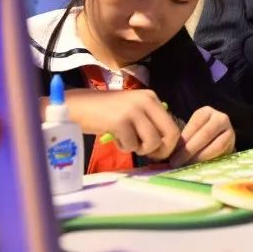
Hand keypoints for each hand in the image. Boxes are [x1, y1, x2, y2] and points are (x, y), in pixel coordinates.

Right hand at [63, 89, 180, 160]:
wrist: (78, 106)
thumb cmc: (106, 112)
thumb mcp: (133, 110)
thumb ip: (149, 122)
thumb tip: (166, 146)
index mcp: (151, 97)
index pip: (173, 126)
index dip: (168, 144)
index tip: (156, 152)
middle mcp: (146, 101)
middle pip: (170, 134)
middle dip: (161, 150)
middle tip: (146, 154)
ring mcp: (133, 110)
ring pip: (152, 142)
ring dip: (140, 149)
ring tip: (127, 142)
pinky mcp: (120, 121)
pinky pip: (132, 145)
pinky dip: (124, 148)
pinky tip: (115, 138)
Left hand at [168, 106, 235, 166]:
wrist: (219, 139)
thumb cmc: (199, 136)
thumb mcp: (191, 132)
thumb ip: (183, 140)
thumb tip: (169, 153)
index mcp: (206, 112)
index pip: (195, 125)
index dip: (183, 140)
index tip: (171, 153)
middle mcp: (220, 118)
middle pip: (205, 134)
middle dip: (189, 150)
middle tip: (176, 162)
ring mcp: (229, 131)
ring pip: (216, 145)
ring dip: (200, 157)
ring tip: (187, 165)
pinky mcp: (233, 144)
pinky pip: (222, 154)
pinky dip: (209, 161)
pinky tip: (198, 166)